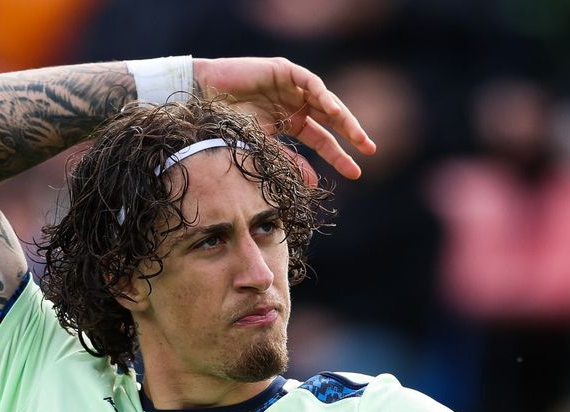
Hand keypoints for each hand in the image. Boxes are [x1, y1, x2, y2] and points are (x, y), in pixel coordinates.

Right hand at [193, 57, 375, 178]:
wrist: (200, 101)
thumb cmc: (224, 126)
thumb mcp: (262, 148)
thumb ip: (289, 162)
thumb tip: (315, 184)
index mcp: (289, 124)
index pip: (321, 141)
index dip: (338, 156)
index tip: (355, 173)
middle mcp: (293, 105)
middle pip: (330, 121)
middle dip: (351, 135)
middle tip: (369, 150)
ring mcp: (290, 87)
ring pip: (326, 102)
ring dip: (344, 117)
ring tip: (358, 137)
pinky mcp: (284, 70)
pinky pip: (311, 83)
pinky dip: (323, 95)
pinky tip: (333, 111)